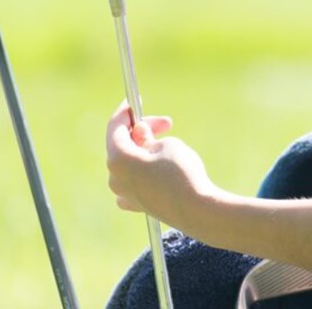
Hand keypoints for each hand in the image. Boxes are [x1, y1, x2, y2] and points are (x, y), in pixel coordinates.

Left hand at [106, 101, 213, 230]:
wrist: (197, 210)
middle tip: (167, 124)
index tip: (133, 101)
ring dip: (145, 150)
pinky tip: (162, 167)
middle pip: (123, 145)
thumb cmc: (182, 173)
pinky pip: (135, 180)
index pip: (115, 127)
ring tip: (169, 145)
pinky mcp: (137, 204)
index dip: (125, 112)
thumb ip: (148, 136)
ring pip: (129, 163)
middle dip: (142, 131)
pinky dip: (145, 169)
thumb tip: (138, 135)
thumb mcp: (168, 144)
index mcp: (118, 158)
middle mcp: (115, 177)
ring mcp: (124, 194)